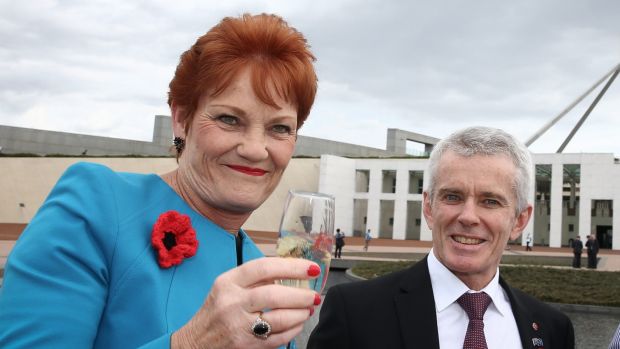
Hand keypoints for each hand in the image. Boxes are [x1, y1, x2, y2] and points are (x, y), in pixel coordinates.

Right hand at [172, 257, 320, 348]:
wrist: (195, 342)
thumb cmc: (217, 310)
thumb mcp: (227, 287)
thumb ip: (255, 278)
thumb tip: (291, 271)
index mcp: (228, 282)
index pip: (264, 268)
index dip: (292, 267)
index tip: (311, 268)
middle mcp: (232, 302)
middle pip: (274, 294)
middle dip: (301, 295)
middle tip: (314, 294)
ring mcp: (238, 326)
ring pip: (279, 318)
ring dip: (300, 313)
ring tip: (308, 309)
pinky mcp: (246, 345)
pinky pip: (278, 337)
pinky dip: (293, 329)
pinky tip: (297, 323)